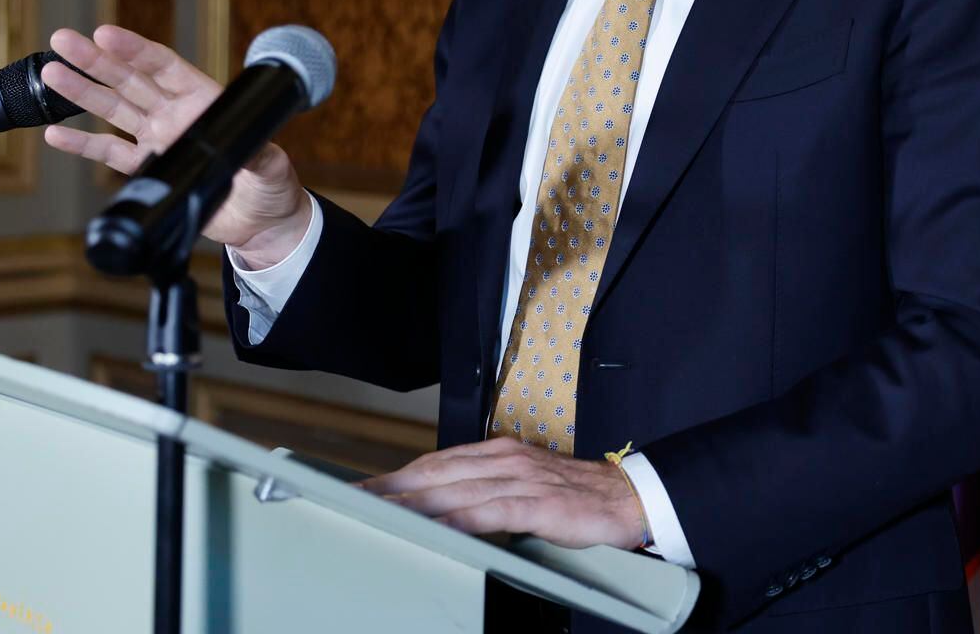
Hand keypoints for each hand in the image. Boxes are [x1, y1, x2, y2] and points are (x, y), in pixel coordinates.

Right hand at [39, 25, 309, 262]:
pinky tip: (55, 133)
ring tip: (51, 73)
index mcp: (204, 101)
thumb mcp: (271, 165)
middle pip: (131, 81)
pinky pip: (110, 153)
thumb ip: (258, 154)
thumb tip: (251, 149)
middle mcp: (176, 115)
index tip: (104, 34)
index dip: (135, 50)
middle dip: (96, 60)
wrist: (261, 223)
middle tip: (63, 40)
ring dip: (83, 93)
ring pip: (114, 110)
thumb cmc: (273, 186)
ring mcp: (159, 139)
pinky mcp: (149, 170)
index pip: (164, 67)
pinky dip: (83, 144)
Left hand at [361, 438, 649, 550]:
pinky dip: (459, 519)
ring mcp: (521, 479)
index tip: (360, 488)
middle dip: (390, 488)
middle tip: (350, 500)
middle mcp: (504, 460)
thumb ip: (485, 494)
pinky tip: (435, 527)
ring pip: (454, 490)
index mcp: (498, 453)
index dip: (395, 476)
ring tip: (377, 514)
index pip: (434, 463)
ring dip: (413, 503)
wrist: (628, 498)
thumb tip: (443, 511)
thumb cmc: (575, 496)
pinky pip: (490, 512)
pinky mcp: (539, 503)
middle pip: (434, 473)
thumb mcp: (523, 487)